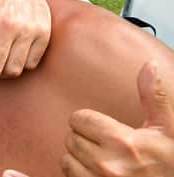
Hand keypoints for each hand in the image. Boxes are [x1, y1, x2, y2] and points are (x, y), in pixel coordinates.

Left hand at [58, 60, 173, 176]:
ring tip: (103, 158)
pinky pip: (67, 176)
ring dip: (79, 157)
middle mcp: (107, 165)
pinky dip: (77, 173)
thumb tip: (148, 65)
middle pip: (71, 138)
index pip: (79, 119)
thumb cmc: (171, 161)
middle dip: (86, 138)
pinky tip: (95, 171)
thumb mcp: (169, 129)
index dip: (91, 121)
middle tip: (107, 144)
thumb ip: (155, 97)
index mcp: (124, 143)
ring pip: (66, 158)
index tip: (108, 129)